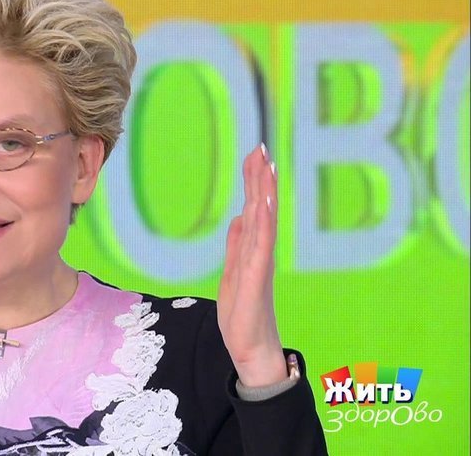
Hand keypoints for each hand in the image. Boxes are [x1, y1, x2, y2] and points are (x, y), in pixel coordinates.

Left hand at [217, 143, 286, 386]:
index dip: (254, 182)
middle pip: (260, 208)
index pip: (254, 208)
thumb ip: (237, 246)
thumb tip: (239, 219)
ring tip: (266, 167)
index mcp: (253, 250)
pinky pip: (261, 246)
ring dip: (264, 194)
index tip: (255, 154)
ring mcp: (260, 264)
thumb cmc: (243, 315)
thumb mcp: (232, 273)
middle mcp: (260, 252)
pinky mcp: (256, 278)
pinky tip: (262, 205)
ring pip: (264, 222)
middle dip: (260, 178)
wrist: (251, 349)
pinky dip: (263, 224)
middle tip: (260, 147)